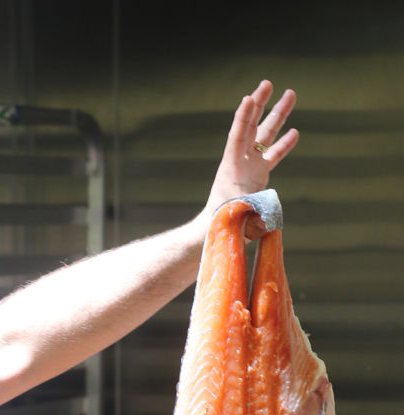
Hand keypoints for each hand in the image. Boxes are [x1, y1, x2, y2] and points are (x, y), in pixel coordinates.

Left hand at [205, 80, 297, 224]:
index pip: (237, 137)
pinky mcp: (258, 176)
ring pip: (265, 135)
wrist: (219, 231)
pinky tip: (295, 131)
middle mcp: (241, 162)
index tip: (249, 98)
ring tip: (290, 94)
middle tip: (268, 83)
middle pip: (251, 126)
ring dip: (277, 115)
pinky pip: (273, 155)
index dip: (243, 118)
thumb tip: (265, 203)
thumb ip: (250, 207)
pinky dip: (283, 144)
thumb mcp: (236, 215)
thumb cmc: (224, 224)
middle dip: (260, 104)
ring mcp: (250, 166)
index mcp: (232, 168)